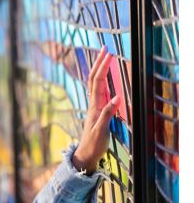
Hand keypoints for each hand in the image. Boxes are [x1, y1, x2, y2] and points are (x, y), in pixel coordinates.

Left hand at [72, 46, 120, 173]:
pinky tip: (105, 77)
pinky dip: (102, 81)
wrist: (86, 154)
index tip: (108, 53)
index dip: (102, 67)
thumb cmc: (93, 144)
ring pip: (96, 84)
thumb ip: (108, 114)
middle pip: (95, 79)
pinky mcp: (98, 111)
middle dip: (100, 63)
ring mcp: (95, 106)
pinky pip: (99, 92)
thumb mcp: (101, 130)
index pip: (98, 81)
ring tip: (105, 57)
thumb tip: (117, 96)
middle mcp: (93, 103)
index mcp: (94, 106)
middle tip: (105, 48)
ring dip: (100, 69)